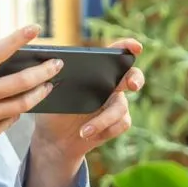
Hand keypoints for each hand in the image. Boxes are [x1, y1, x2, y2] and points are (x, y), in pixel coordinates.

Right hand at [0, 24, 58, 186]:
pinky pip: (7, 122)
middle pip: (20, 81)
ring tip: (48, 86)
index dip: (18, 38)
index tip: (36, 28)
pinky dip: (16, 113)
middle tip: (58, 65)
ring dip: (39, 93)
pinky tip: (21, 108)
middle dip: (43, 71)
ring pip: (21, 104)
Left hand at [29, 38, 145, 169]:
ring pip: (121, 107)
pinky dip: (105, 130)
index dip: (127, 47)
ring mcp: (114, 104)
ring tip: (83, 131)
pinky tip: (88, 135)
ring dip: (103, 120)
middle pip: (132, 76)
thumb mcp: (51, 94)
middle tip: (132, 85)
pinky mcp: (116, 123)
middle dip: (135, 78)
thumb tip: (55, 68)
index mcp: (95, 72)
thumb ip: (58, 80)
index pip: (114, 54)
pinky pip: (122, 123)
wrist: (54, 139)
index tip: (136, 47)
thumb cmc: (53, 110)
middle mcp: (110, 85)